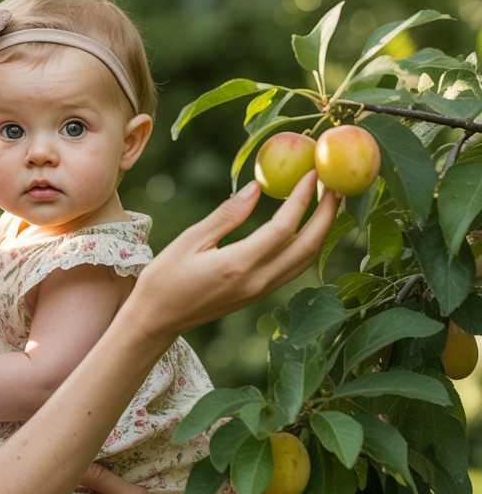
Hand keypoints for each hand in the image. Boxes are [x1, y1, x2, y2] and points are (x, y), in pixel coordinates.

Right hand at [130, 172, 339, 346]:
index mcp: (237, 265)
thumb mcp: (190, 240)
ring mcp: (260, 291)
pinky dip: (307, 245)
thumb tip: (257, 187)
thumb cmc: (164, 278)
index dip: (302, 198)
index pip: (283, 228)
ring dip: (322, 230)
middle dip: (327, 214)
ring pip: (306, 260)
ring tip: (328, 202)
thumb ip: (227, 215)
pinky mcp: (258, 294)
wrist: (157, 319)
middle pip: (308, 246)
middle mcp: (256, 281)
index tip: (311, 173)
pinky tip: (305, 226)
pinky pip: (293, 268)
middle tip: (336, 184)